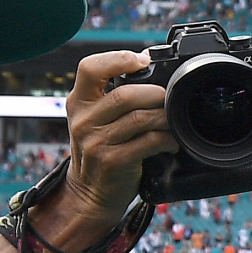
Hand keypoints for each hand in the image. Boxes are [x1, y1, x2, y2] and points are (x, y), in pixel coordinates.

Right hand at [28, 51, 180, 249]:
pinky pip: (148, 142)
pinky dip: (166, 140)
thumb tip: (149, 66)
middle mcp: (83, 120)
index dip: (118, 58)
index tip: (141, 60)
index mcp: (78, 102)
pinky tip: (171, 143)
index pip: (90, 68)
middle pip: (125, 94)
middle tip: (167, 99)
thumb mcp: (94, 119)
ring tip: (173, 121)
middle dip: (154, 94)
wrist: (90, 193)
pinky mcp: (113, 162)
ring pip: (140, 118)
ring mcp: (96, 142)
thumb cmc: (100, 150)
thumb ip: (112, 96)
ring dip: (164, 118)